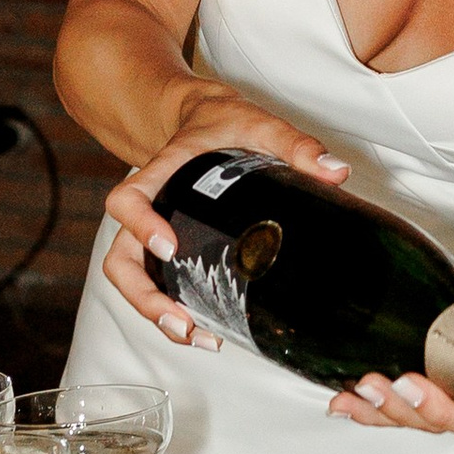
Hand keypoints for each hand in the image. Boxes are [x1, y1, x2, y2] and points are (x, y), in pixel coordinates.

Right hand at [101, 92, 352, 346]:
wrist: (202, 118)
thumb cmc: (221, 122)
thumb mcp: (258, 124)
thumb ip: (294, 144)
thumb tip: (334, 171)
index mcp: (160, 174)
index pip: (128, 200)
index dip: (138, 225)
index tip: (169, 246)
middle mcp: (147, 207)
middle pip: (119, 259)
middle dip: (143, 295)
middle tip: (179, 319)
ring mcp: (150, 231)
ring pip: (129, 278)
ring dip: (152, 313)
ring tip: (192, 335)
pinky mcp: (166, 247)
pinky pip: (152, 282)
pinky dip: (168, 311)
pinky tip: (202, 329)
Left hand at [327, 373, 453, 443]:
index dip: (452, 410)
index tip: (425, 390)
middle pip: (440, 420)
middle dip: (407, 407)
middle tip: (383, 384)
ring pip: (417, 419)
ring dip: (382, 412)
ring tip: (355, 395)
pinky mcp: (437, 388)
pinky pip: (405, 407)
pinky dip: (373, 409)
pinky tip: (348, 403)